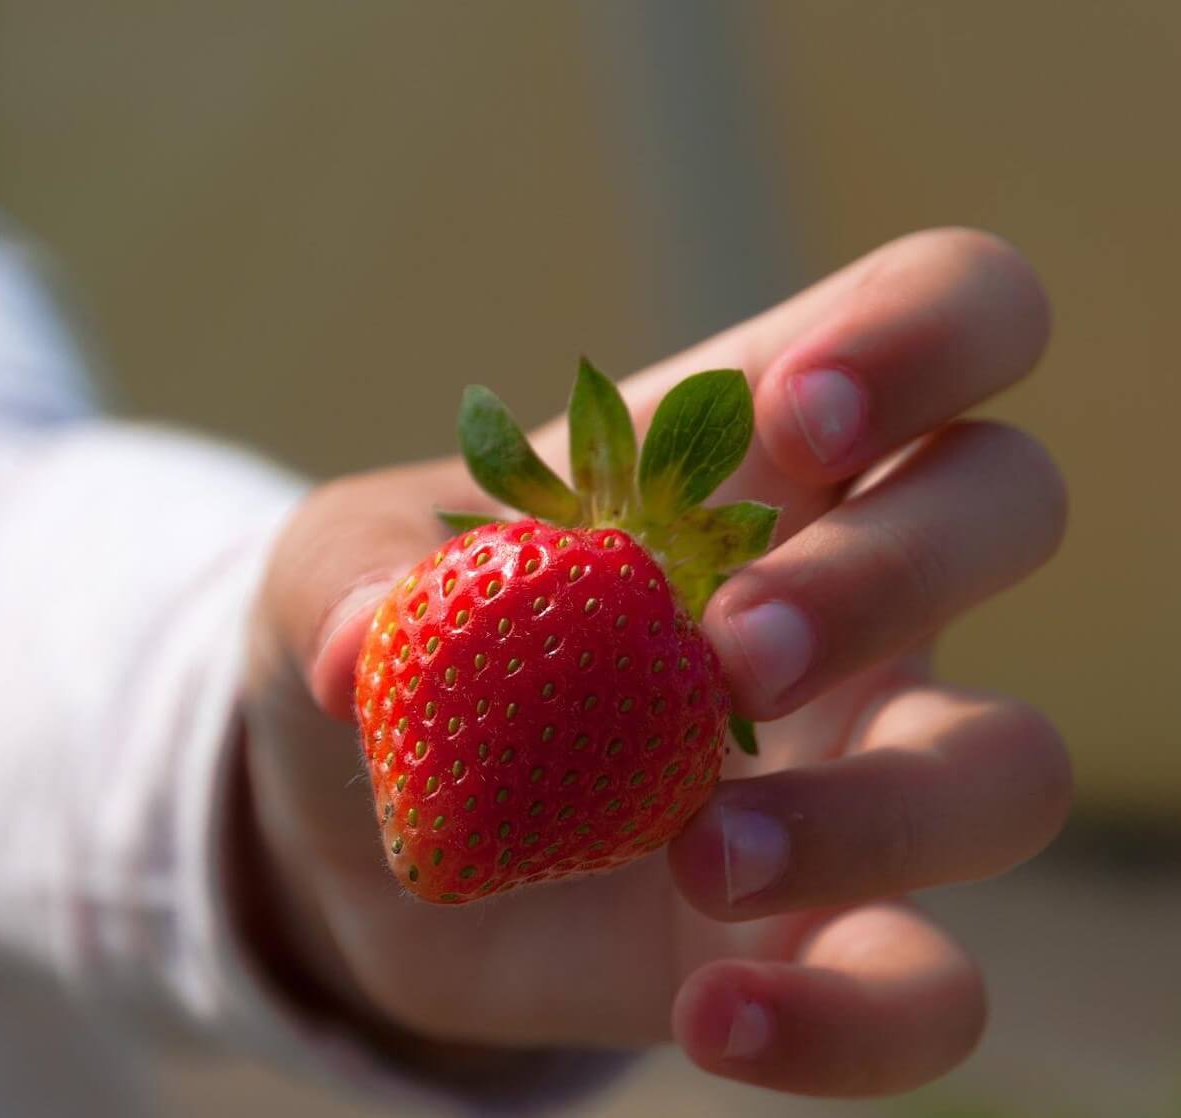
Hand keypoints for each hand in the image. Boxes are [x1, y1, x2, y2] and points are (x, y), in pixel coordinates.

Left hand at [242, 228, 1069, 1097]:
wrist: (363, 837)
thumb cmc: (381, 655)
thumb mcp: (329, 579)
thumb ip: (345, 584)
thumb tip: (371, 650)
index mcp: (743, 456)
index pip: (946, 312)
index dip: (923, 335)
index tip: (803, 419)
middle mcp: (844, 593)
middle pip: (1006, 502)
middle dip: (886, 572)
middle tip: (724, 655)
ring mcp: (853, 765)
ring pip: (1009, 765)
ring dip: (877, 813)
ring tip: (696, 852)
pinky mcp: (824, 935)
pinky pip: (930, 990)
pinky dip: (848, 1025)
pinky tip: (712, 1015)